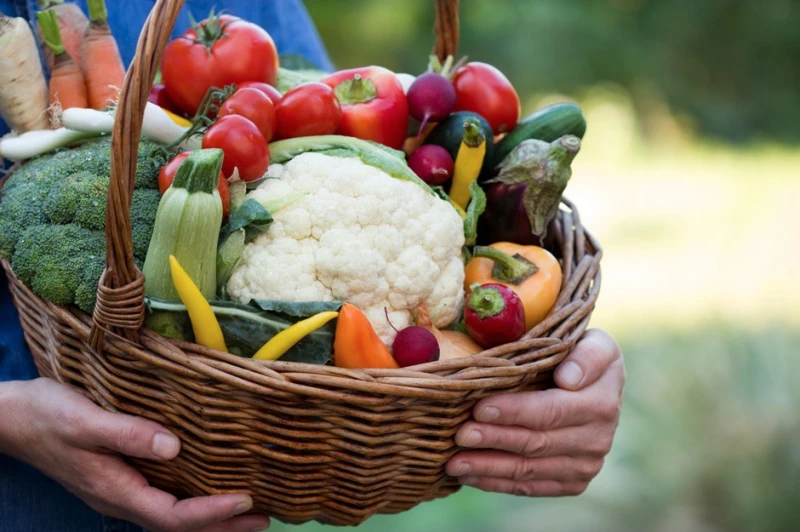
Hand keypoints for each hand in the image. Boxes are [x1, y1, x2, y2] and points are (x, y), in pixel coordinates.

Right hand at [0, 378, 270, 531]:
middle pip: (179, 524)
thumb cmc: (47, 415)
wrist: (13, 418)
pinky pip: (164, 498)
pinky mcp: (120, 477)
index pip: (173, 514)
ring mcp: (121, 489)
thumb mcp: (85, 420)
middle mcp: (122, 497)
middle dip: (222, 525)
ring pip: (172, 513)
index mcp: (116, 490)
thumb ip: (128, 434)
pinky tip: (207, 486)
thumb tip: (173, 446)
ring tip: (248, 512)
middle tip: (263, 518)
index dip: (211, 512)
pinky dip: (192, 500)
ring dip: (210, 517)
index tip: (246, 500)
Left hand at [446, 329, 623, 496]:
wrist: (596, 385)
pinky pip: (530, 487)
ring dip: (488, 467)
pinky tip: (469, 475)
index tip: (480, 407)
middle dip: (494, 440)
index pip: (551, 410)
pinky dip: (496, 482)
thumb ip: (587, 355)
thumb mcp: (593, 342)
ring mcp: (586, 465)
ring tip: (454, 462)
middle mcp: (598, 438)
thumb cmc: (580, 354)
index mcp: (602, 401)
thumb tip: (568, 379)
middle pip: (535, 442)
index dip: (514, 411)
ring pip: (529, 469)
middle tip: (459, 435)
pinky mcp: (572, 483)